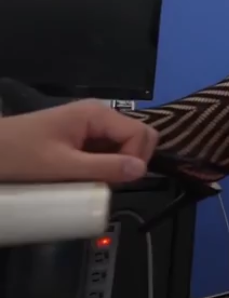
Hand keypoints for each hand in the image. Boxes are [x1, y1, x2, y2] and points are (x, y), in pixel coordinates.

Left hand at [0, 100, 157, 182]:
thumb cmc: (17, 156)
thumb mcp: (61, 166)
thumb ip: (103, 168)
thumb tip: (142, 170)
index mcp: (98, 114)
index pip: (141, 133)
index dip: (136, 159)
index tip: (116, 181)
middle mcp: (98, 115)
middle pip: (136, 138)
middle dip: (129, 163)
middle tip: (105, 182)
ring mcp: (89, 126)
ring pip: (123, 146)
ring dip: (115, 167)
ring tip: (92, 182)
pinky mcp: (80, 138)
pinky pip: (106, 151)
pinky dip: (104, 166)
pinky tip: (86, 177)